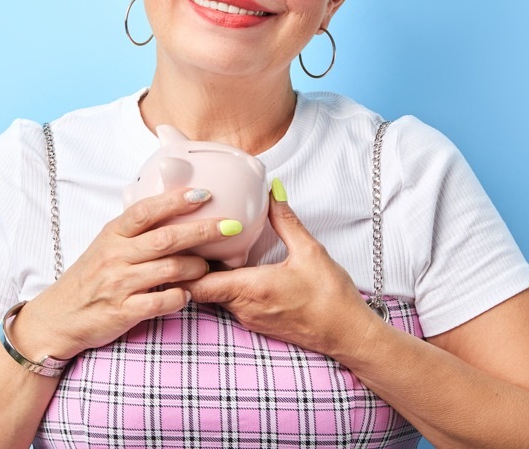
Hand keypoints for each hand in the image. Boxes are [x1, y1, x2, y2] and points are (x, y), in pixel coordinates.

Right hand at [14, 188, 237, 358]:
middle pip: (166, 238)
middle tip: (230, 225)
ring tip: (208, 265)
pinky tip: (187, 293)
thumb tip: (173, 207)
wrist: (58, 317)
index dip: (176, 200)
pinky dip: (180, 296)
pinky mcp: (123, 312)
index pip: (146, 210)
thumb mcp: (105, 245)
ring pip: (170, 269)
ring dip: (196, 266)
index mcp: (112, 234)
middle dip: (203, 230)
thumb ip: (134, 229)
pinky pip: (162, 301)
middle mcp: (115, 256)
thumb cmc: (88, 278)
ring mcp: (119, 284)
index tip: (205, 194)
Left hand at [181, 182, 381, 357]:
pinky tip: (228, 266)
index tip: (180, 244)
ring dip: (206, 275)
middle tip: (184, 239)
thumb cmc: (331, 297)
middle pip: (199, 289)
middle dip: (189, 267)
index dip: (182, 266)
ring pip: (213, 296)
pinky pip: (228, 302)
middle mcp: (243, 308)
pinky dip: (222, 285)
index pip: (196, 284)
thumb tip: (272, 192)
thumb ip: (285, 220)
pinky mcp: (256, 323)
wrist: (347, 335)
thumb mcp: (310, 251)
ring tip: (202, 248)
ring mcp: (248, 318)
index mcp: (251, 289)